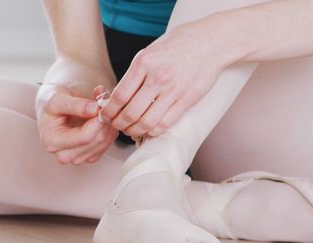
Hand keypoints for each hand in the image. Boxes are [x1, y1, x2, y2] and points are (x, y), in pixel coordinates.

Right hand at [36, 83, 116, 164]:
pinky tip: (100, 120)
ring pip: (104, 143)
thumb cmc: (50, 103)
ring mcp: (76, 158)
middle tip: (103, 104)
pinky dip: (108, 131)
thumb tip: (95, 109)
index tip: (102, 105)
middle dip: (104, 121)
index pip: (85, 136)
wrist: (50, 109)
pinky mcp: (87, 157)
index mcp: (53, 142)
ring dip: (107, 125)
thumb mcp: (58, 99)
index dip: (98, 120)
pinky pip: (106, 146)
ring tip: (100, 110)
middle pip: (97, 141)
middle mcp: (64, 155)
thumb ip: (77, 105)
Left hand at [99, 21, 228, 139]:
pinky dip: (152, 131)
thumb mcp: (148, 53)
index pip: (119, 96)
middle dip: (118, 124)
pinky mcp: (186, 100)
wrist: (209, 42)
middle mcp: (158, 77)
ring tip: (130, 129)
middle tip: (116, 125)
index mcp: (144, 63)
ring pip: (147, 122)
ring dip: (134, 131)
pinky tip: (148, 128)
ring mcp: (173, 90)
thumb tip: (115, 99)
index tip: (104, 116)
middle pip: (130, 113)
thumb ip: (133, 75)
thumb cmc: (176, 46)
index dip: (108, 111)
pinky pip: (165, 123)